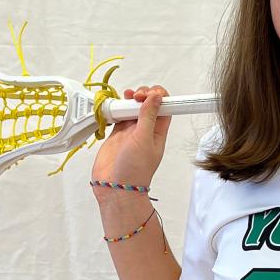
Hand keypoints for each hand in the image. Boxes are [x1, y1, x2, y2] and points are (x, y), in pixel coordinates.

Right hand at [90, 84, 171, 198]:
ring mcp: (130, 132)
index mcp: (158, 131)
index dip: (160, 96)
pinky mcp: (116, 134)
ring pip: (133, 108)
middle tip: (137, 97)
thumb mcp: (144, 139)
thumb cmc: (135, 169)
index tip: (152, 92)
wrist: (115, 187)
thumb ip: (148, 116)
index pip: (164, 107)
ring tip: (127, 96)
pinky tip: (116, 105)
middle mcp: (145, 130)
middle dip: (144, 94)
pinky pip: (119, 115)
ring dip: (131, 99)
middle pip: (148, 104)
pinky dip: (118, 108)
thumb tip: (156, 96)